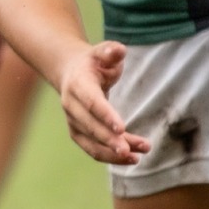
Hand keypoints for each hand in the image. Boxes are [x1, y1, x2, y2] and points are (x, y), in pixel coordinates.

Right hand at [57, 42, 149, 165]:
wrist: (71, 71)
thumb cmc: (93, 62)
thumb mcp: (102, 52)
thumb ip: (111, 51)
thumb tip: (119, 50)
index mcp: (78, 84)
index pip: (92, 102)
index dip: (106, 116)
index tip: (122, 128)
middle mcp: (71, 106)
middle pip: (91, 127)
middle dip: (110, 141)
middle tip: (129, 151)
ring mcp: (73, 122)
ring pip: (92, 143)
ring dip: (113, 153)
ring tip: (137, 156)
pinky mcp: (78, 134)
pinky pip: (93, 149)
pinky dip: (110, 157)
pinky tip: (132, 158)